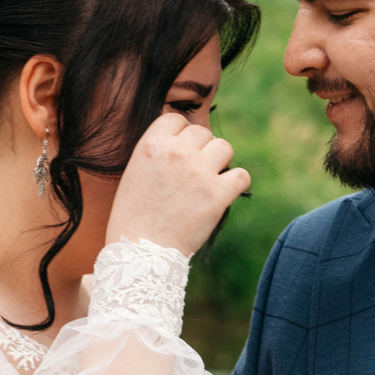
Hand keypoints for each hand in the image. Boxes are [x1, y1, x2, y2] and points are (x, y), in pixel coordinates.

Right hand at [105, 113, 249, 258]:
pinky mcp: (218, 194)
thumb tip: (184, 143)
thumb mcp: (134, 174)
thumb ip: (158, 153)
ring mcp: (199, 172)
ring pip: (225, 147)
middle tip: (195, 173)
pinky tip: (224, 194)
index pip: (177, 120)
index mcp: (151, 145)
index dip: (181, 135)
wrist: (140, 254)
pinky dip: (236, 183)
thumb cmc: (132, 219)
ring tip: (210, 181)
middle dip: (201, 150)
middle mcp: (176, 153)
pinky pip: (241, 175)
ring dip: (220, 162)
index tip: (180, 153)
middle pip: (202, 132)